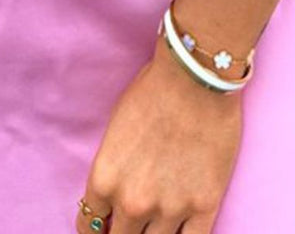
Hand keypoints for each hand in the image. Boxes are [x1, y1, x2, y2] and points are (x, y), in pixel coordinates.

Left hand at [76, 32, 242, 233]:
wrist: (195, 76)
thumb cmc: (152, 91)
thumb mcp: (115, 131)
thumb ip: (113, 170)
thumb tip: (114, 198)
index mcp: (105, 180)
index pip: (89, 225)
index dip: (97, 228)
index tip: (106, 225)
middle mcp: (133, 202)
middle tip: (132, 223)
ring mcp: (170, 208)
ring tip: (158, 225)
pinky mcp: (204, 206)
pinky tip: (182, 231)